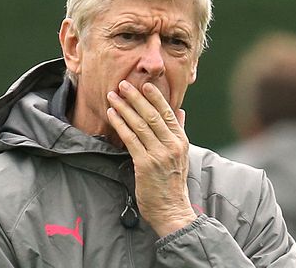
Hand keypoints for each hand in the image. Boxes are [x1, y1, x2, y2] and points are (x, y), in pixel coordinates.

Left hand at [106, 80, 197, 236]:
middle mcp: (171, 145)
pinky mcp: (145, 165)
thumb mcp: (182, 155)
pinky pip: (130, 139)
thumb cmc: (173, 183)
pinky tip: (112, 115)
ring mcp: (159, 155)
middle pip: (152, 115)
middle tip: (123, 84)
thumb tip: (180, 111)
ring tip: (112, 96)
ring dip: (124, 108)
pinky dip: (120, 125)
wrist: (172, 210)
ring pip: (140, 125)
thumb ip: (180, 131)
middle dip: (136, 98)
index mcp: (181, 141)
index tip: (145, 84)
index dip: (155, 97)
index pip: (168, 113)